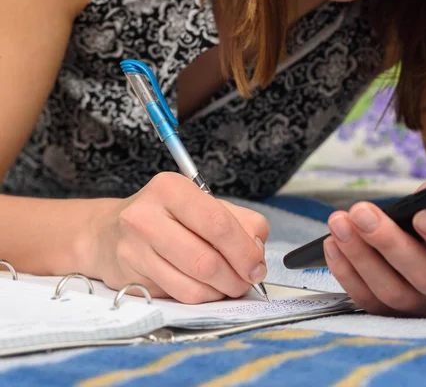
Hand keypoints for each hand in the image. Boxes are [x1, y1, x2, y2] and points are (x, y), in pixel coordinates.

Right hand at [87, 172, 269, 303]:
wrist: (107, 233)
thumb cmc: (167, 217)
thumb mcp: (205, 205)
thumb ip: (241, 222)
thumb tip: (257, 252)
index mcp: (171, 189)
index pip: (218, 223)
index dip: (245, 251)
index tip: (257, 266)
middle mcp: (147, 215)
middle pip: (206, 259)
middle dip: (236, 277)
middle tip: (247, 280)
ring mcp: (134, 248)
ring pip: (194, 284)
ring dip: (221, 290)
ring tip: (229, 284)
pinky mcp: (130, 276)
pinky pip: (180, 296)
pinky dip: (203, 297)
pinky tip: (207, 287)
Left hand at [323, 168, 425, 316]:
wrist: (422, 237)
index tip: (421, 214)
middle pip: (424, 277)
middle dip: (389, 243)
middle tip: (360, 212)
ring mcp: (420, 308)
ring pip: (390, 292)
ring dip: (361, 255)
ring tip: (339, 222)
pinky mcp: (389, 312)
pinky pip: (365, 300)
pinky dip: (346, 272)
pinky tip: (331, 243)